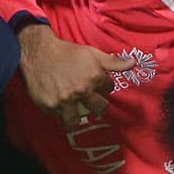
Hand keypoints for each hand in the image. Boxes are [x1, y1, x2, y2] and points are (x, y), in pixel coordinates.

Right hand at [17, 23, 133, 126]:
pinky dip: (60, 114)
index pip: (108, 89)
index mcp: (94, 77)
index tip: (96, 83)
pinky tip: (60, 104)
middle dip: (97, 104)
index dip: (103, 86)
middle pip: (99, 108)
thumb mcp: (92, 53)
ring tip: (75, 110)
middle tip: (90, 99)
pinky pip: (59, 118)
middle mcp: (81, 90)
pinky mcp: (50, 106)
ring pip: (77, 120)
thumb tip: (134, 63)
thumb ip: (113, 62)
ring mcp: (65, 101)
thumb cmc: (67, 52)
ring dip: (77, 117)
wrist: (39, 53)